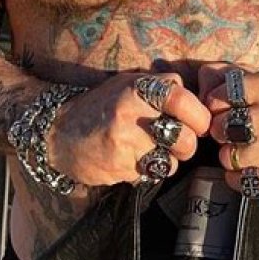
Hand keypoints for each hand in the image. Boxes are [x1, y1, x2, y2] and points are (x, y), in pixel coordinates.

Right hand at [48, 72, 211, 186]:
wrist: (58, 131)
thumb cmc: (101, 106)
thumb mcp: (128, 84)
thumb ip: (161, 89)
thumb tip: (201, 102)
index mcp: (138, 87)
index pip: (183, 98)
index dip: (198, 114)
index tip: (198, 123)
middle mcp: (132, 111)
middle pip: (185, 136)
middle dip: (187, 144)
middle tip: (177, 142)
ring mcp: (125, 141)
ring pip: (171, 161)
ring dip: (168, 161)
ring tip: (151, 151)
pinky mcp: (119, 166)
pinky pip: (150, 175)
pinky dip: (147, 172)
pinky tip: (131, 160)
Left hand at [201, 65, 258, 192]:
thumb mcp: (255, 76)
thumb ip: (219, 74)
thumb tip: (197, 96)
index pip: (218, 97)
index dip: (214, 105)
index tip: (224, 107)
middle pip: (220, 127)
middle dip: (220, 130)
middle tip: (232, 129)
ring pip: (227, 157)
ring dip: (229, 154)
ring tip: (244, 147)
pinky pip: (241, 181)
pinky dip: (237, 177)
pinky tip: (248, 166)